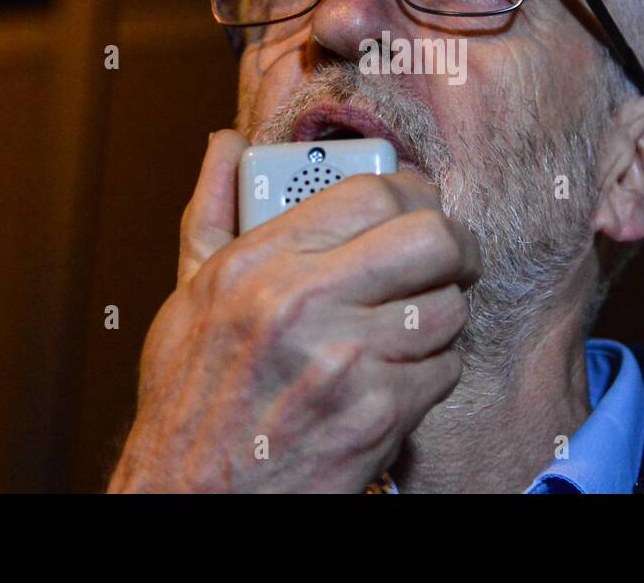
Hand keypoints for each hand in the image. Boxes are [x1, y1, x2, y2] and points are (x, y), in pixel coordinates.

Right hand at [107, 129, 480, 492]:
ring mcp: (343, 360)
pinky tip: (396, 378)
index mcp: (258, 263)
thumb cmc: (191, 400)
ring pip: (447, 307)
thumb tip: (225, 144)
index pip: (371, 191)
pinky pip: (445, 368)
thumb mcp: (187, 294)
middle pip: (432, 238)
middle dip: (455, 245)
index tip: (418, 205)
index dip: (412, 192)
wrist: (192, 498)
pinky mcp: (376, 415)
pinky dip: (431, 373)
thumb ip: (212, 210)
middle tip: (448, 258)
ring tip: (409, 326)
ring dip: (440, 317)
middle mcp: (301, 303)